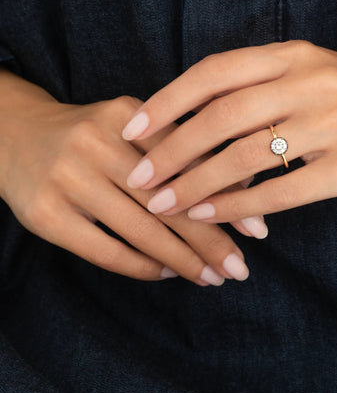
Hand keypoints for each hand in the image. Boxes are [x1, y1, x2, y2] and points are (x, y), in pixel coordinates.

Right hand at [0, 69, 260, 283]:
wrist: (15, 135)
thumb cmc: (93, 135)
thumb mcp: (133, 127)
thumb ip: (182, 150)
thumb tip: (244, 188)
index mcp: (126, 115)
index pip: (187, 161)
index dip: (225, 198)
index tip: (257, 231)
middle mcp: (96, 142)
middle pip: (167, 199)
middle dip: (211, 239)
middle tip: (239, 268)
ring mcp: (67, 178)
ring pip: (140, 229)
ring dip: (182, 260)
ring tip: (212, 277)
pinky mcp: (45, 214)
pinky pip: (105, 250)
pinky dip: (142, 267)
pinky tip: (167, 273)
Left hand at [122, 40, 336, 223]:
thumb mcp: (316, 73)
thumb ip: (263, 86)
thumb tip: (197, 120)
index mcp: (294, 55)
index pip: (215, 72)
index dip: (168, 101)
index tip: (133, 129)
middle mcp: (309, 82)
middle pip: (221, 115)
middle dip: (172, 150)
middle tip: (140, 180)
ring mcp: (333, 123)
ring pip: (246, 155)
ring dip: (198, 183)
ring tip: (166, 206)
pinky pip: (283, 190)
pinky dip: (241, 206)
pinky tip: (214, 218)